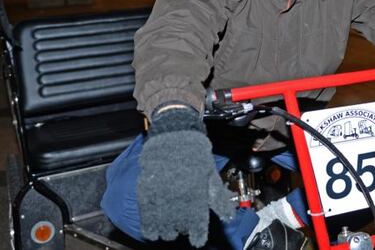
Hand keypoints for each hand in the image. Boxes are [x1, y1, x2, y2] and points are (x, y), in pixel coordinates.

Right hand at [137, 105, 234, 246]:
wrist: (174, 135)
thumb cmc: (196, 154)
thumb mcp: (211, 176)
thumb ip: (218, 199)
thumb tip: (228, 218)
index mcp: (197, 195)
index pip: (197, 226)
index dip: (197, 236)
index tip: (197, 240)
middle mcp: (178, 198)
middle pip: (178, 228)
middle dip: (181, 231)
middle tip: (182, 229)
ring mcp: (160, 195)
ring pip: (162, 226)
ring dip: (165, 231)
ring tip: (168, 231)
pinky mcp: (145, 191)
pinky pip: (145, 216)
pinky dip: (148, 227)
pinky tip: (152, 231)